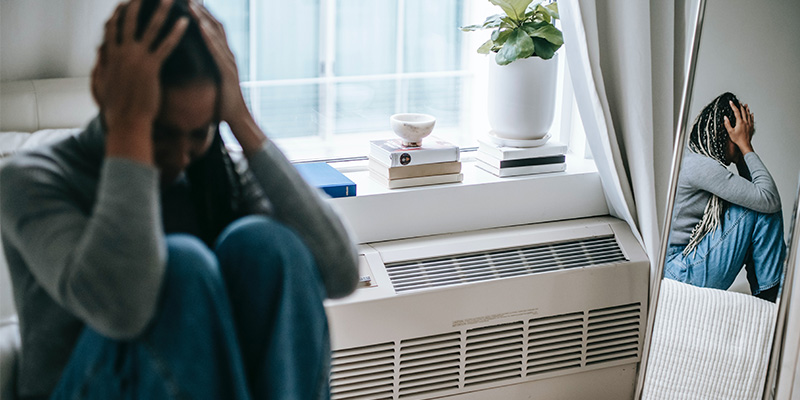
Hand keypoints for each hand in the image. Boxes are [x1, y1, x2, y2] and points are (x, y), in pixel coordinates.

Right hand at [92, 0, 187, 135]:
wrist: (126, 122)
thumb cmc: (116, 108)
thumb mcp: (102, 83)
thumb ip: (101, 65)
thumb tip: (99, 52)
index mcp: (110, 56)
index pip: (112, 27)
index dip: (118, 13)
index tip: (124, 2)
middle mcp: (121, 53)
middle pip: (129, 21)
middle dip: (137, 3)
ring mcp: (136, 59)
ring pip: (150, 28)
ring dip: (161, 11)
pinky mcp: (151, 67)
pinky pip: (166, 46)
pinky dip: (176, 32)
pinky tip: (185, 23)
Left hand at [189, 2, 248, 122]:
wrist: (237, 119)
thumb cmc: (222, 102)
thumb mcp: (211, 80)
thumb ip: (205, 68)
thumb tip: (191, 61)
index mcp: (222, 56)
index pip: (212, 28)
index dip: (201, 13)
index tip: (188, 1)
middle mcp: (228, 55)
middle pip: (215, 25)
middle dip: (201, 10)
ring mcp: (229, 62)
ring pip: (216, 35)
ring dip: (203, 19)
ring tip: (191, 5)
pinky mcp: (227, 72)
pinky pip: (217, 52)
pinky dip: (209, 38)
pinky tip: (200, 28)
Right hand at [723, 100, 754, 154]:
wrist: (745, 144)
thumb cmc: (737, 139)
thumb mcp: (730, 132)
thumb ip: (727, 124)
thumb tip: (725, 117)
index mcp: (740, 122)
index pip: (736, 112)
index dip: (733, 106)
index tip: (731, 102)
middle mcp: (745, 122)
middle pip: (743, 112)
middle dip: (740, 106)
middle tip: (739, 102)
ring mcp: (749, 124)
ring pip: (748, 114)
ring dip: (746, 109)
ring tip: (746, 105)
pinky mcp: (751, 127)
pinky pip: (752, 119)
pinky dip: (751, 115)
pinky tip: (751, 113)